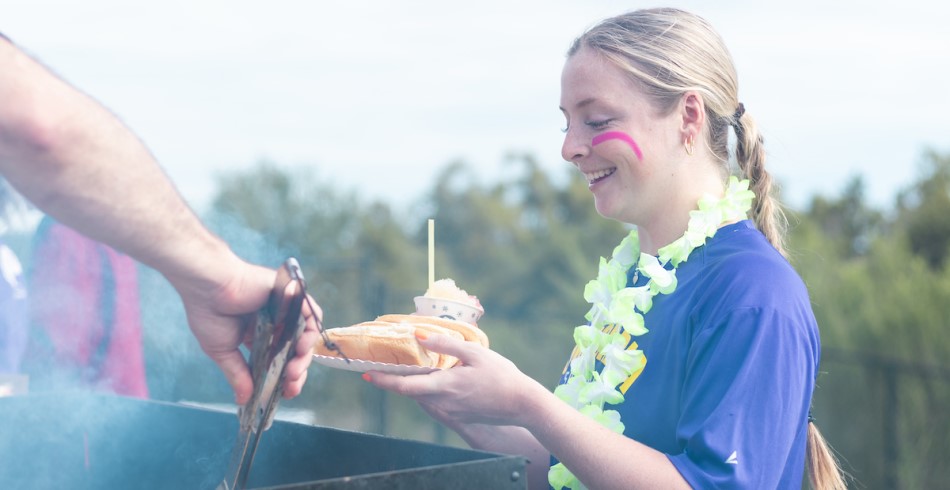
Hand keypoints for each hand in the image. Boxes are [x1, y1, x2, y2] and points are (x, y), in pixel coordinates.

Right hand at [173, 258, 321, 404]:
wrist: (208, 286)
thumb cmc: (209, 313)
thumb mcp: (223, 352)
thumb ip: (238, 374)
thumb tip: (243, 400)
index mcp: (259, 336)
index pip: (279, 361)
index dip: (284, 379)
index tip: (285, 394)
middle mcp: (275, 323)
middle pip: (295, 352)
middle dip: (295, 372)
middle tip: (290, 386)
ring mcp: (284, 310)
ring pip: (305, 336)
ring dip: (303, 356)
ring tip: (294, 370)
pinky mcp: (291, 296)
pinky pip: (311, 314)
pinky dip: (311, 330)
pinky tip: (301, 346)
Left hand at [364, 330, 544, 428]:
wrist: (522, 404)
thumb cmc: (501, 375)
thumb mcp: (475, 353)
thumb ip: (445, 344)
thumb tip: (418, 335)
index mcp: (444, 386)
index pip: (405, 386)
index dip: (384, 380)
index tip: (367, 374)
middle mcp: (443, 403)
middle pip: (410, 392)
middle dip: (393, 381)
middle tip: (379, 368)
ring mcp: (450, 412)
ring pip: (422, 398)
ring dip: (411, 385)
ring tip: (403, 370)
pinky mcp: (458, 417)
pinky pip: (435, 403)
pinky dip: (426, 391)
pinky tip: (432, 380)